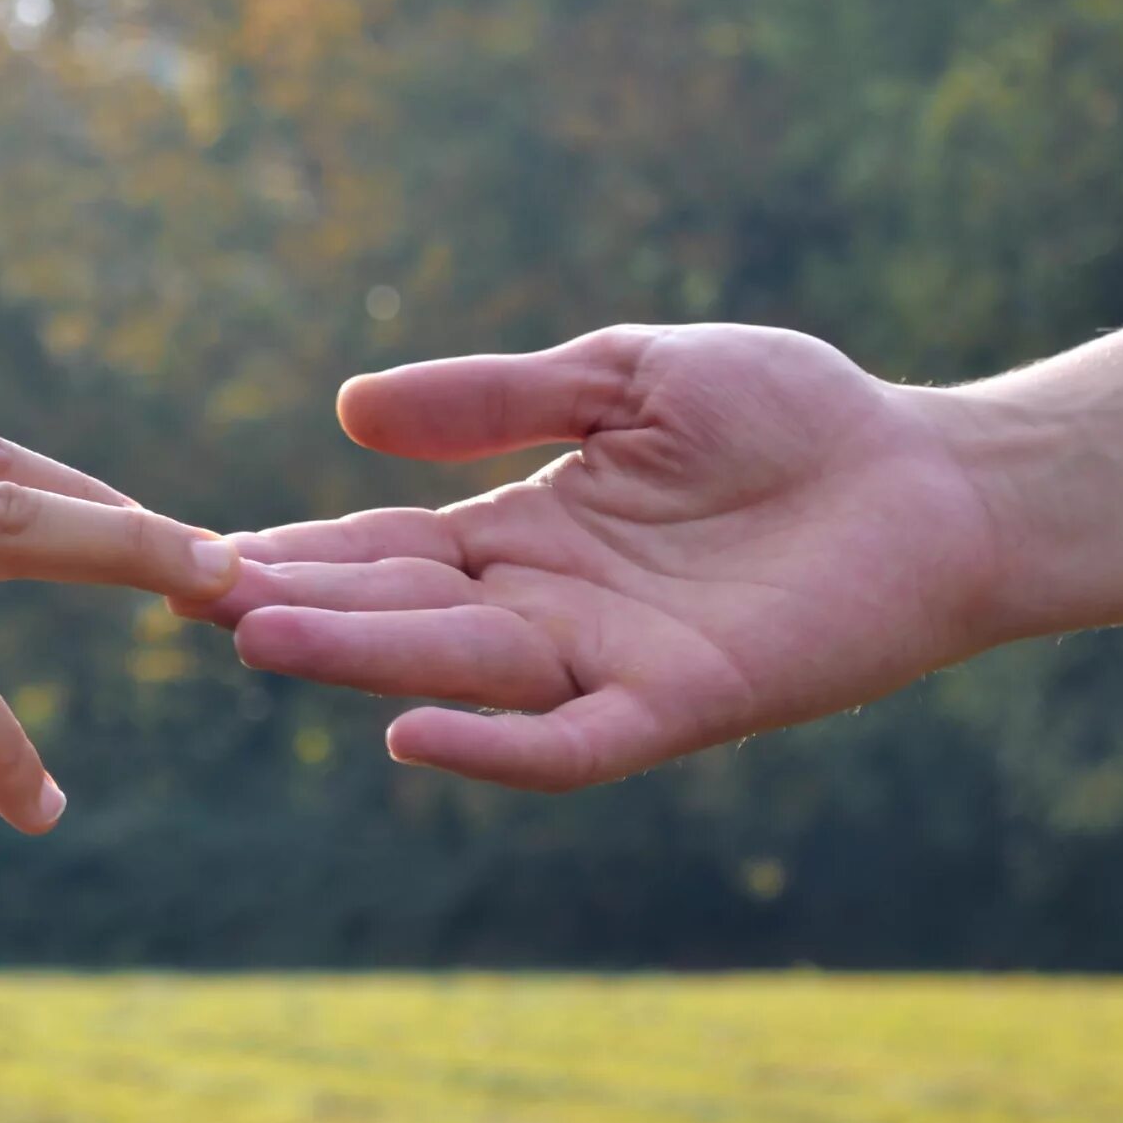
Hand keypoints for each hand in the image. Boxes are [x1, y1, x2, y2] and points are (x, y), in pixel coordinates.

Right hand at [182, 325, 1007, 789]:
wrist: (934, 477)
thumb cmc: (794, 417)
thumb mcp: (625, 375)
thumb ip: (497, 398)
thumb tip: (347, 410)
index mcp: (527, 532)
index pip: (385, 548)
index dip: (298, 550)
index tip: (191, 550)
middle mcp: (551, 609)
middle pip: (401, 614)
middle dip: (301, 605)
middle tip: (188, 595)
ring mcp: (611, 663)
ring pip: (462, 672)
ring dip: (361, 661)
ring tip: (259, 639)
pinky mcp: (684, 705)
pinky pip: (571, 744)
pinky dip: (494, 748)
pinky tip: (410, 736)